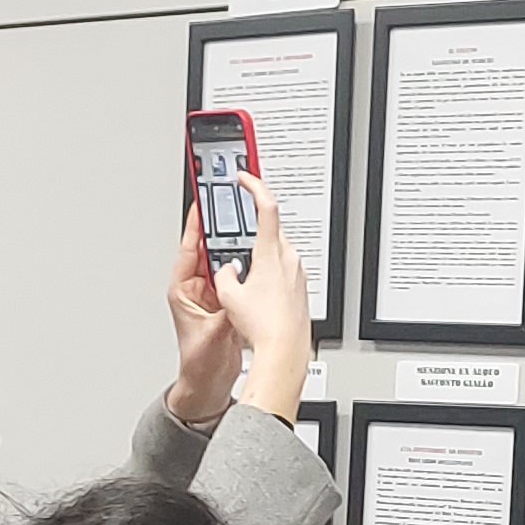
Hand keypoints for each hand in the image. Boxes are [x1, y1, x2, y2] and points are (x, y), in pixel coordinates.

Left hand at [168, 197, 242, 423]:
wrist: (206, 384)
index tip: (203, 200)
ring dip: (232, 246)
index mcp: (183, 289)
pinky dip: (241, 265)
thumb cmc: (199, 362)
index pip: (190, 246)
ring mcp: (209, 294)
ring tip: (244, 226)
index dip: (196, 222)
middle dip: (219, 228)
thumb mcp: (214, 332)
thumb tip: (236, 286)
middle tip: (229, 205)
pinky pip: (233, 276)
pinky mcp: (223, 302)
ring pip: (222, 260)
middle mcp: (194, 288)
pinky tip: (252, 257)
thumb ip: (226, 308)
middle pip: (207, 248)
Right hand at [217, 172, 311, 421]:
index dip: (254, 186)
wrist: (285, 349)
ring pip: (276, 251)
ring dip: (259, 253)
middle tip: (236, 229)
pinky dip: (269, 271)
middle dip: (250, 228)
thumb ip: (224, 273)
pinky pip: (283, 269)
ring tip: (243, 273)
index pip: (266, 206)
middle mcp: (289, 258)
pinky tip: (258, 291)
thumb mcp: (229, 295)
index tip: (246, 176)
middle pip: (270, 229)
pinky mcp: (300, 287)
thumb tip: (225, 269)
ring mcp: (297, 273)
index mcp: (270, 253)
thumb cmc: (264, 326)